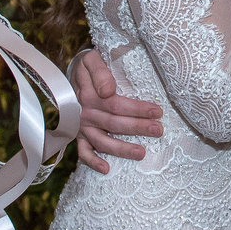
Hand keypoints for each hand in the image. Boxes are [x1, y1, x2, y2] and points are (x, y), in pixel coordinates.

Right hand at [70, 46, 161, 171]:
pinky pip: (83, 152)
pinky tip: (107, 169)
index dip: (137, 109)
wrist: (72, 74)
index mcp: (89, 94)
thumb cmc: (88, 67)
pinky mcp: (79, 136)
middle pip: (114, 123)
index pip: (116, 104)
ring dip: (122, 149)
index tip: (158, 111)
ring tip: (142, 153)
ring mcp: (82, 126)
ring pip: (102, 141)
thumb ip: (100, 72)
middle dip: (138, 127)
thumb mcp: (91, 60)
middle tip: (158, 130)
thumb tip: (108, 91)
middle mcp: (85, 112)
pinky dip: (93, 162)